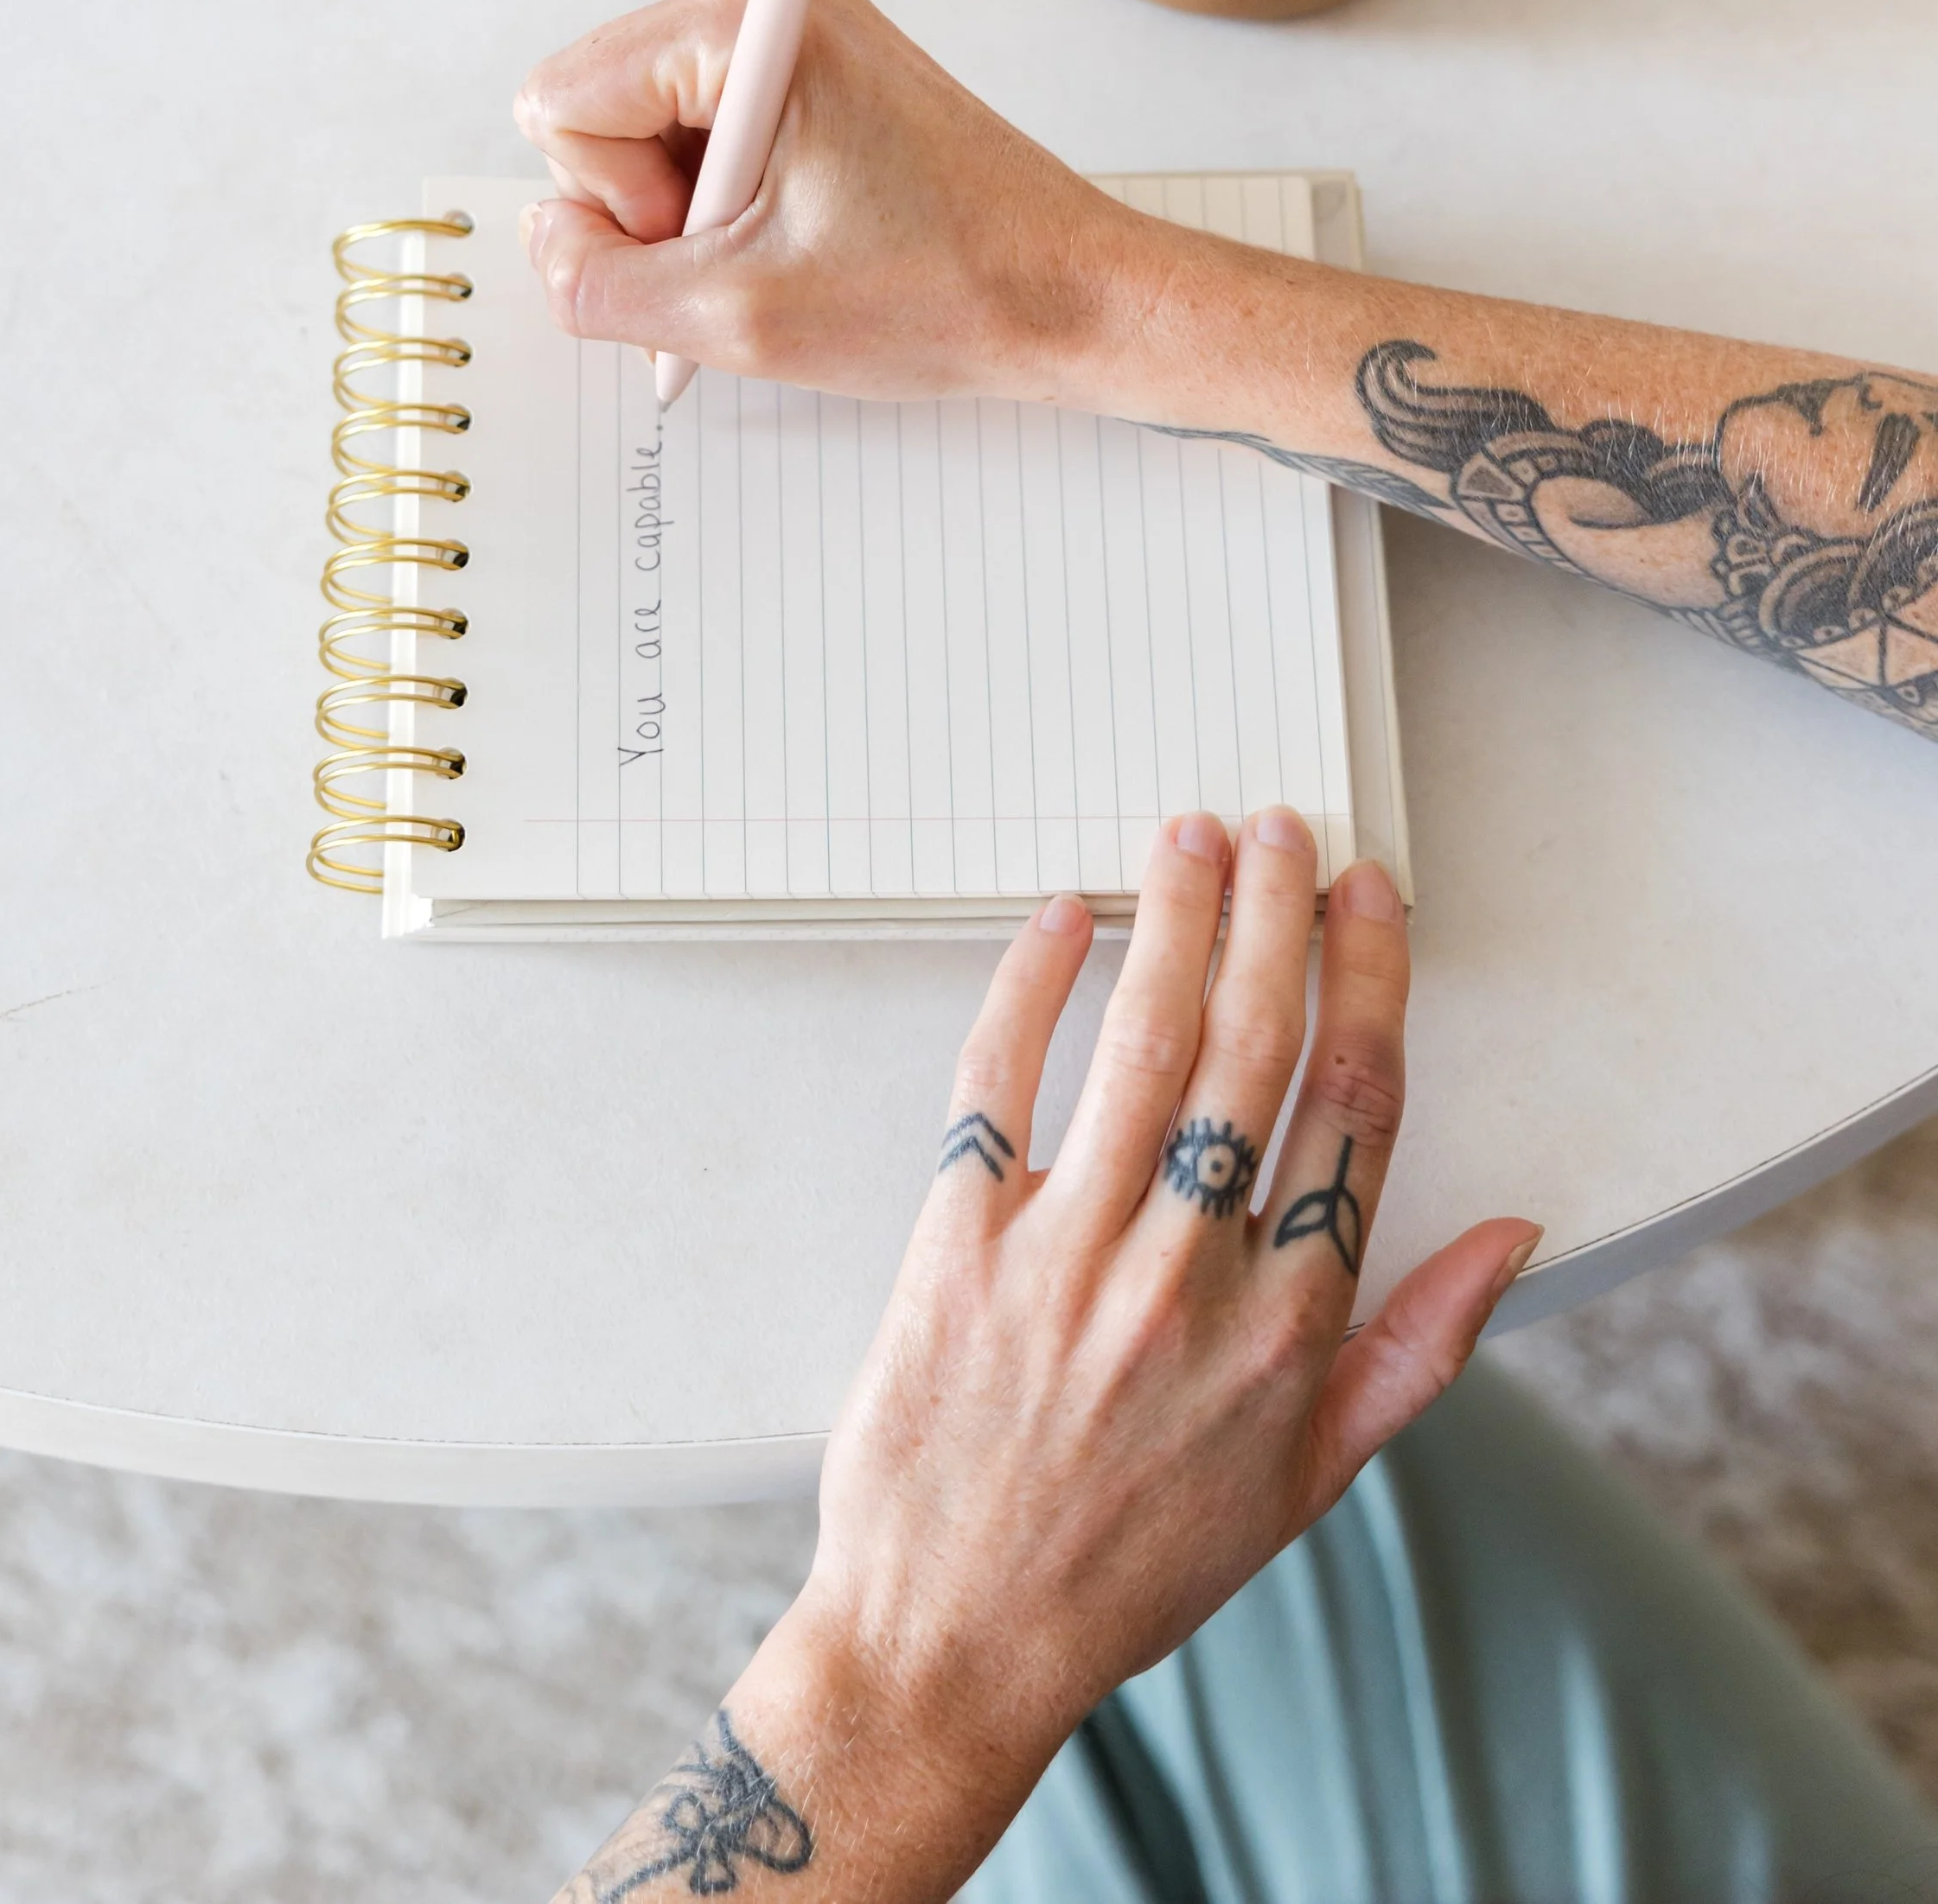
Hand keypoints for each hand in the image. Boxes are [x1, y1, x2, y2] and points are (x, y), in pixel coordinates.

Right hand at [514, 0, 1132, 400]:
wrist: (1074, 298)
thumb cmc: (944, 294)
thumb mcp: (735, 317)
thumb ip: (595, 284)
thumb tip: (543, 242)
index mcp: (746, 23)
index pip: (559, 101)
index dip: (611, 200)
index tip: (711, 233)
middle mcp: (768, 3)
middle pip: (596, 110)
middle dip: (648, 208)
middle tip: (754, 255)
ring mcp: (794, 39)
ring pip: (644, 135)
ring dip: (691, 218)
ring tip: (788, 255)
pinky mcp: (815, 79)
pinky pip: (702, 141)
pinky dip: (726, 210)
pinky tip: (798, 246)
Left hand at [657, 820, 1535, 1903]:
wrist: (957, 1640)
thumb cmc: (1133, 1564)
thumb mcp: (1310, 1480)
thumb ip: (1418, 1348)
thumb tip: (1512, 1233)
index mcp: (1288, 1329)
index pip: (1354, 1107)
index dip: (1369, 981)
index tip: (1369, 899)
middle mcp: (1188, 1278)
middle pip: (1256, 1048)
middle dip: (1279, 915)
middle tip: (1284, 829)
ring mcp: (1069, 1256)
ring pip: (1144, 1043)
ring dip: (1176, 921)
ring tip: (1192, 837)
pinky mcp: (957, 1245)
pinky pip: (999, 1082)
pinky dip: (1031, 988)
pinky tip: (1061, 922)